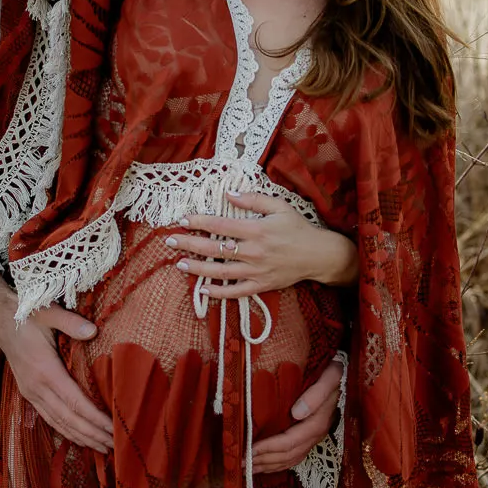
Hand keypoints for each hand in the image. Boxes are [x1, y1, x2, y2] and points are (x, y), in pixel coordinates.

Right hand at [0, 272, 112, 453]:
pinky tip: (79, 437)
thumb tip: (93, 331)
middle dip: (92, 435)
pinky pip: (49, 418)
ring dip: (80, 437)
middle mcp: (37, 388)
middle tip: (115, 446)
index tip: (113, 428)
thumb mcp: (49, 313)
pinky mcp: (29, 393)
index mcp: (45, 371)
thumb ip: (71, 322)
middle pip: (68, 420)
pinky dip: (66, 431)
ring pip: (58, 423)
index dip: (95, 419)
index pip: (75, 402)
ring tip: (102, 447)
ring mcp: (31, 392)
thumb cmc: (27, 315)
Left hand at [164, 192, 357, 300]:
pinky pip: (236, 291)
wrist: (318, 255)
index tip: (183, 220)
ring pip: (221, 272)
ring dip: (198, 268)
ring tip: (179, 264)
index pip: (221, 225)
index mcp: (257, 229)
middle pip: (214, 249)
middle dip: (189, 244)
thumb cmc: (297, 228)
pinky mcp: (261, 285)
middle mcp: (254, 251)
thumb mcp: (279, 206)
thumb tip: (229, 194)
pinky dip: (219, 293)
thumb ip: (253, 199)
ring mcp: (256, 270)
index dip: (199, 222)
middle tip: (169, 241)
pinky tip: (203, 290)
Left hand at [253, 357, 343, 472]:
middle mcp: (316, 434)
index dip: (268, 448)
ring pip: (290, 459)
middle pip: (288, 454)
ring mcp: (314, 438)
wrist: (343, 375)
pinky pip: (294, 457)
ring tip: (247, 470)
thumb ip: (316, 394)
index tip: (249, 450)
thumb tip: (297, 413)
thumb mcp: (329, 377)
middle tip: (240, 463)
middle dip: (264, 460)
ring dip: (268, 466)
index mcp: (317, 422)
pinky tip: (264, 466)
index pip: (289, 442)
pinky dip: (278, 464)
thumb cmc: (334, 373)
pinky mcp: (310, 437)